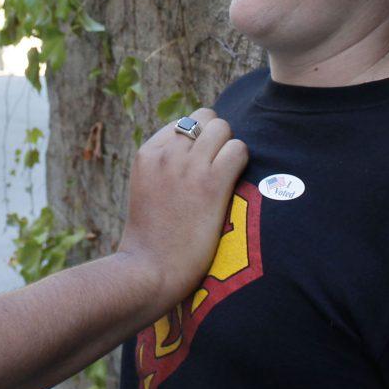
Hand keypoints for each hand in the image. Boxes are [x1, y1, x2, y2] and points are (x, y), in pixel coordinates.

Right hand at [117, 108, 247, 310]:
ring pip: (222, 129)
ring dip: (230, 149)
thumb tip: (197, 152)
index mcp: (147, 153)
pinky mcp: (211, 183)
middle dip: (216, 138)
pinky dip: (242, 162)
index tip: (203, 163)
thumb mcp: (147, 189)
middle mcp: (166, 153)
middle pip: (205, 119)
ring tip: (227, 177)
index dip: (199, 140)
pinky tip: (234, 184)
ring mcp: (188, 166)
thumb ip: (165, 166)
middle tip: (218, 168)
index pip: (184, 121)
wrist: (149, 269)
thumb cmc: (152, 238)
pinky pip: (239, 150)